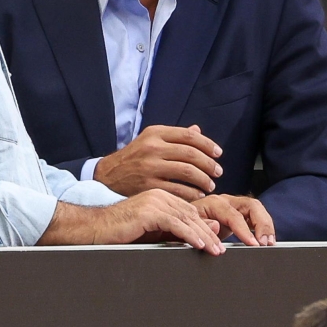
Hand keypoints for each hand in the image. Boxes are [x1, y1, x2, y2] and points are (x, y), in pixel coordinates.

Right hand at [38, 189, 223, 254]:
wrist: (94, 229)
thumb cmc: (119, 231)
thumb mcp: (152, 230)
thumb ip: (175, 229)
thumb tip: (206, 231)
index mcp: (160, 196)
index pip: (190, 212)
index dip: (206, 227)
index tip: (219, 242)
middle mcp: (159, 195)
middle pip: (192, 215)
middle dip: (210, 233)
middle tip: (223, 249)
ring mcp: (153, 202)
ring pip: (187, 220)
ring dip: (204, 237)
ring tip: (217, 251)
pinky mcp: (147, 212)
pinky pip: (174, 225)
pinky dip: (190, 236)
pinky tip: (199, 245)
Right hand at [92, 124, 221, 199]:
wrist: (107, 176)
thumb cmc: (133, 158)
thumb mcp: (149, 140)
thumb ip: (173, 137)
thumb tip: (197, 129)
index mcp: (155, 133)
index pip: (189, 135)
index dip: (207, 144)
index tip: (218, 153)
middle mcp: (152, 147)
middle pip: (191, 154)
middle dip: (209, 164)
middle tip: (218, 172)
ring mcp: (150, 167)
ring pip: (187, 172)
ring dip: (203, 180)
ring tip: (210, 185)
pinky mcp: (148, 186)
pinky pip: (178, 190)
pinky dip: (192, 194)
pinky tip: (197, 196)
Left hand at [193, 194, 274, 246]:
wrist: (187, 223)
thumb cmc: (189, 225)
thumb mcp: (190, 228)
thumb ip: (202, 226)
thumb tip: (216, 225)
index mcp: (214, 203)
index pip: (234, 216)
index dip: (245, 231)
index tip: (254, 244)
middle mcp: (227, 201)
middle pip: (252, 206)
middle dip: (262, 224)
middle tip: (266, 243)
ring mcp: (236, 206)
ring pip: (258, 209)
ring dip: (266, 226)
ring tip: (270, 243)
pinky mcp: (241, 213)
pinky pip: (257, 216)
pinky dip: (264, 228)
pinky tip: (267, 240)